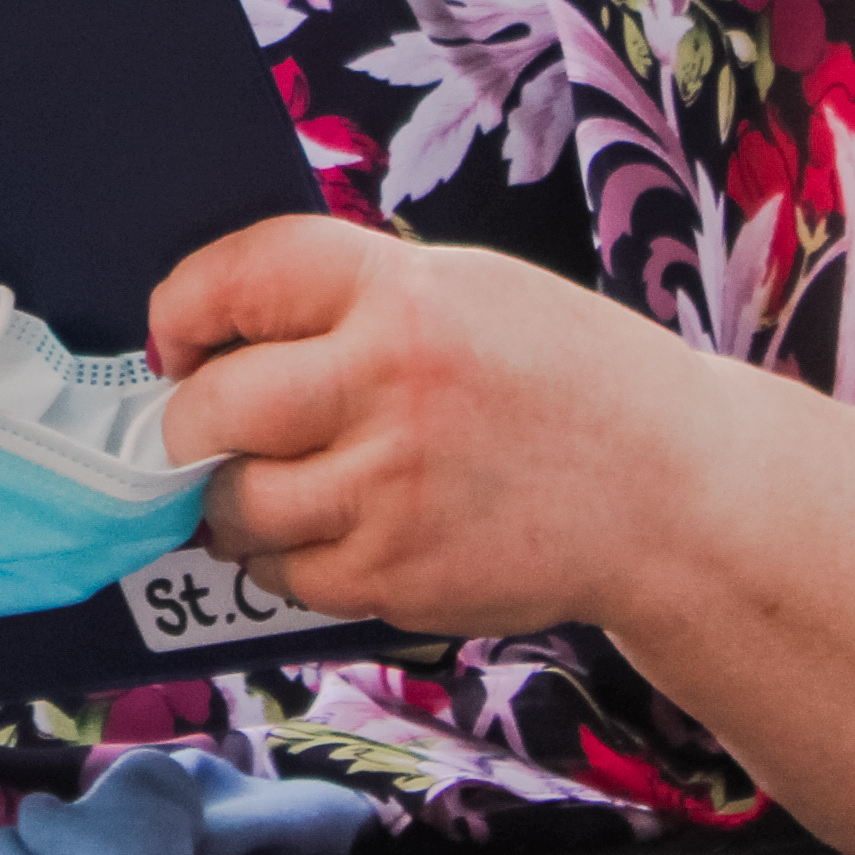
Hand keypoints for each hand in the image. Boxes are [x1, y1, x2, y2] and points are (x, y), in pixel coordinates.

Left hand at [146, 216, 708, 642]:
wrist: (678, 497)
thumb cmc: (566, 378)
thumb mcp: (467, 289)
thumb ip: (350, 297)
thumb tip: (221, 330)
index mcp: (401, 293)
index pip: (239, 277)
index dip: (183, 308)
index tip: (176, 339)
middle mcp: (390, 385)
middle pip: (212, 407)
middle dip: (188, 422)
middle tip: (200, 427)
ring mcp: (393, 491)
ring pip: (236, 504)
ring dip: (229, 500)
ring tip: (262, 486)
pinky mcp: (401, 577)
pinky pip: (286, 575)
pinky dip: (283, 561)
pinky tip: (324, 534)